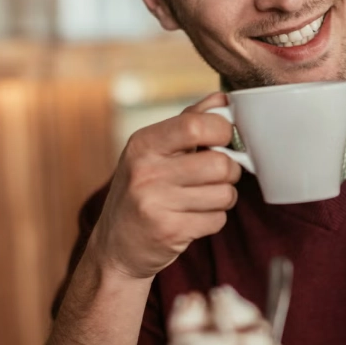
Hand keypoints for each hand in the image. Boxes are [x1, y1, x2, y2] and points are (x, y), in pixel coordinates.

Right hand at [88, 92, 242, 279]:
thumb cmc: (144, 190)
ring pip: (225, 194)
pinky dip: (214, 220)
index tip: (225, 140)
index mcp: (144, 143)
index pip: (197, 125)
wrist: (116, 246)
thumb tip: (224, 98)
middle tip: (216, 176)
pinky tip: (193, 218)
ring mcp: (155, 204)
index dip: (223, 130)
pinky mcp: (169, 232)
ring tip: (202, 198)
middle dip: (229, 171)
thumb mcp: (155, 151)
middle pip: (220, 164)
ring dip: (223, 197)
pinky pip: (218, 220)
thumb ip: (190, 121)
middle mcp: (146, 171)